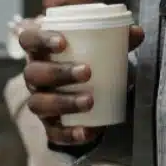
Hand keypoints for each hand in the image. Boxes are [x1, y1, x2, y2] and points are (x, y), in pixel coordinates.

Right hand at [16, 20, 145, 146]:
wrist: (85, 89)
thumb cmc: (86, 58)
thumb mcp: (98, 44)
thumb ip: (116, 36)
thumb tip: (137, 32)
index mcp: (40, 49)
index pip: (28, 39)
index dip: (40, 38)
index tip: (62, 42)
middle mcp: (34, 75)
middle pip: (33, 73)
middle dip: (58, 72)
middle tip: (87, 71)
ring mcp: (40, 101)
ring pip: (39, 104)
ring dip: (64, 102)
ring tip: (90, 100)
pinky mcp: (50, 125)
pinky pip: (53, 133)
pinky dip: (70, 133)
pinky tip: (88, 131)